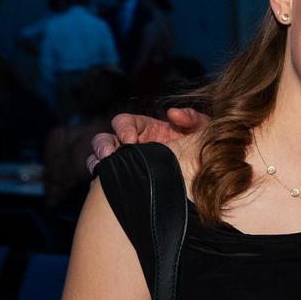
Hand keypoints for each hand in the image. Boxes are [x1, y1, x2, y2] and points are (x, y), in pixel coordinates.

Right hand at [86, 107, 206, 172]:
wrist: (203, 177)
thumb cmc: (200, 148)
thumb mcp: (201, 130)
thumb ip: (191, 118)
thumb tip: (172, 113)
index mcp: (144, 130)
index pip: (124, 122)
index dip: (123, 128)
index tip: (130, 139)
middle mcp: (131, 145)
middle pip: (105, 140)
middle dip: (103, 146)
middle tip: (110, 155)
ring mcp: (126, 164)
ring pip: (99, 160)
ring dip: (97, 162)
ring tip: (103, 170)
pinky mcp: (125, 182)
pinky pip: (105, 181)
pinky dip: (102, 181)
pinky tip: (108, 186)